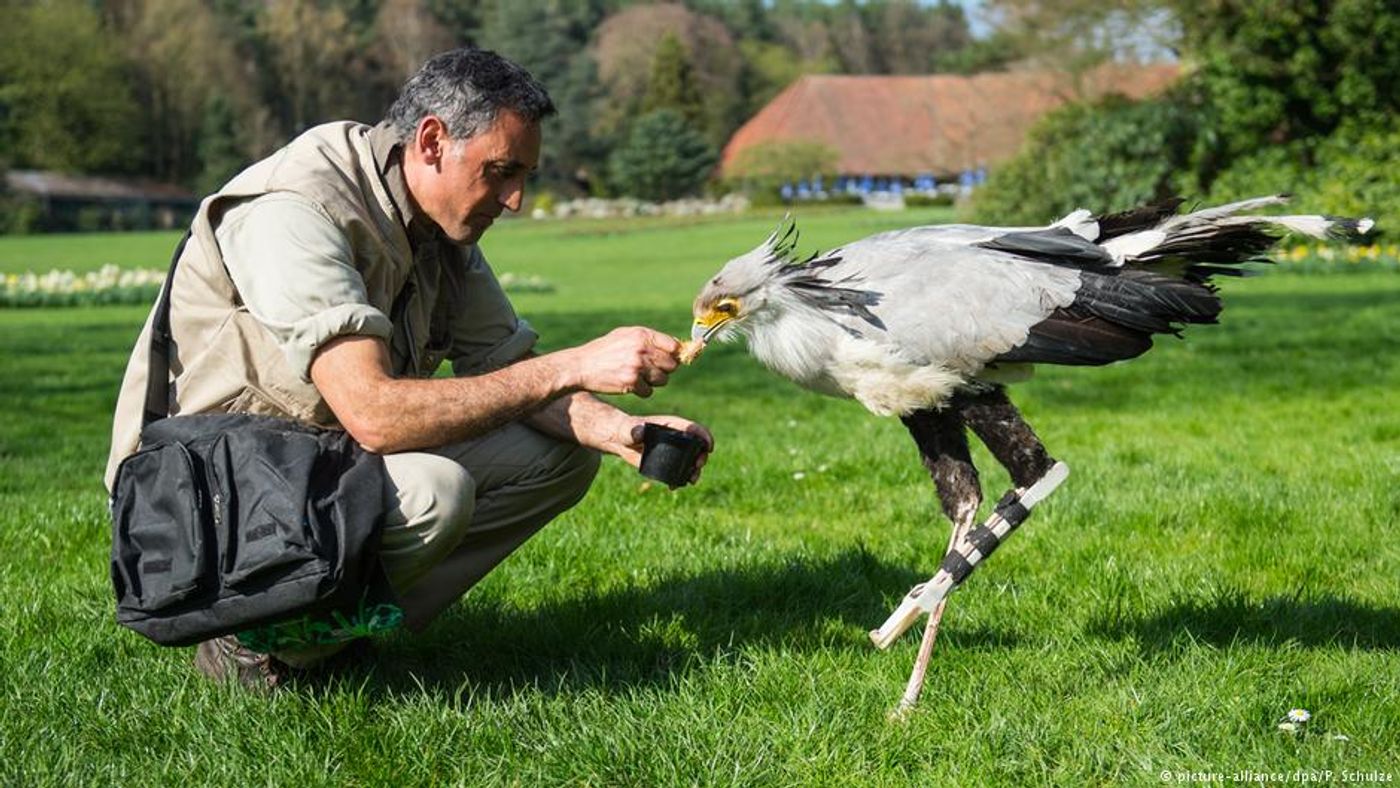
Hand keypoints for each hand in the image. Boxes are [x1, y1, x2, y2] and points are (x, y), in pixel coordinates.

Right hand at [561, 327, 680, 397]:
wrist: (581, 365)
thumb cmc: (605, 350)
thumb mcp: (625, 335)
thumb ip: (649, 339)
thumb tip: (676, 347)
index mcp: (642, 334)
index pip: (674, 346)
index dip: (673, 355)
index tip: (667, 360)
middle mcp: (642, 349)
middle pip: (672, 365)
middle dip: (663, 370)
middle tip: (649, 370)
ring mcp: (637, 366)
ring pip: (663, 380)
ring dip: (653, 382)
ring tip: (638, 376)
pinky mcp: (631, 382)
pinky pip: (649, 391)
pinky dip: (641, 391)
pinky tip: (629, 384)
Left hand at [603, 414, 713, 484]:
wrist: (621, 441)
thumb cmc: (626, 430)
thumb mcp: (629, 429)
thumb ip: (634, 431)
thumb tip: (639, 433)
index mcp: (673, 425)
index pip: (694, 428)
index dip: (705, 436)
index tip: (709, 447)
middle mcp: (678, 438)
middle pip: (697, 447)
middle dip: (702, 457)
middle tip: (698, 465)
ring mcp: (674, 451)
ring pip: (691, 461)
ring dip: (695, 471)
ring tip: (691, 480)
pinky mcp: (668, 462)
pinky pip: (679, 471)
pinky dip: (680, 479)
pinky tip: (674, 486)